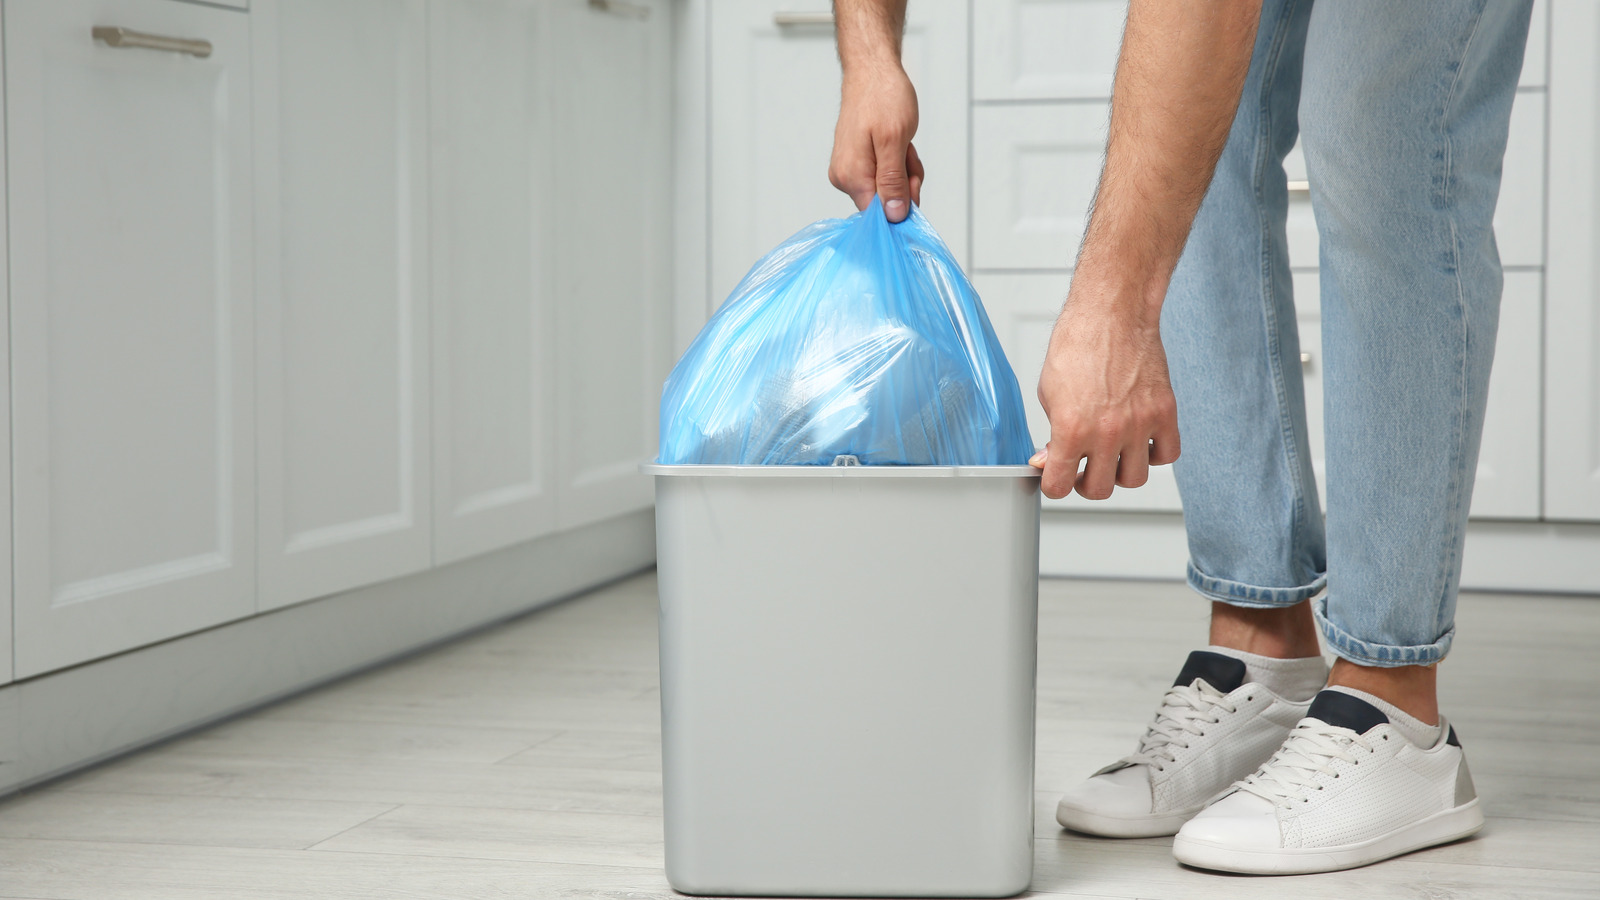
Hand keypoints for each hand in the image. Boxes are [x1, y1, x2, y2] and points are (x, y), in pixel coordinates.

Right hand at [829, 66, 922, 222]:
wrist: (872, 71)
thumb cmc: (883, 97)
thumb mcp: (894, 141)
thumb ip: (893, 181)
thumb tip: (893, 215)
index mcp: (851, 177)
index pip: (877, 217)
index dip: (900, 207)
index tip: (911, 185)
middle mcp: (845, 178)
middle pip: (885, 203)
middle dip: (906, 183)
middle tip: (907, 154)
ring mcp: (851, 171)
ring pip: (889, 189)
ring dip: (904, 170)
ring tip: (903, 143)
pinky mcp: (858, 163)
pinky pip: (885, 175)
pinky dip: (898, 163)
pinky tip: (899, 144)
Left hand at [1031, 299, 1180, 499]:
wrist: (1112, 313)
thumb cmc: (1078, 344)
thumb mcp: (1048, 392)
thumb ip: (1051, 432)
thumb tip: (1049, 459)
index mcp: (1071, 428)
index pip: (1059, 485)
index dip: (1053, 484)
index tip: (1056, 478)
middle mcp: (1107, 432)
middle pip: (1099, 490)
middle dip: (1085, 483)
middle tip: (1082, 468)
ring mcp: (1139, 425)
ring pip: (1134, 479)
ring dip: (1119, 472)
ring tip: (1110, 455)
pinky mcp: (1164, 413)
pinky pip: (1166, 455)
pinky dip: (1153, 454)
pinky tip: (1139, 441)